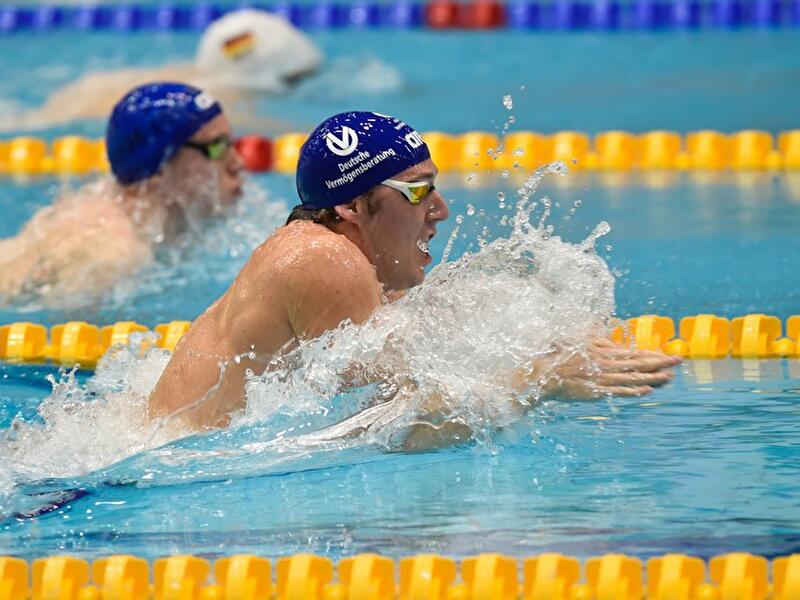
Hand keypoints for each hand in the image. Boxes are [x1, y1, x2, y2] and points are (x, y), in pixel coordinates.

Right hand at [533, 338, 681, 399]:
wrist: (545, 375)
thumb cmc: (561, 358)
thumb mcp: (579, 343)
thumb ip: (596, 340)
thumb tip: (607, 336)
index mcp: (603, 352)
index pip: (632, 352)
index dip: (651, 353)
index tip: (666, 353)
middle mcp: (606, 364)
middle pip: (637, 363)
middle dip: (659, 362)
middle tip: (678, 361)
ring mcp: (602, 378)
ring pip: (633, 377)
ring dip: (653, 377)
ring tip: (669, 377)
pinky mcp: (597, 391)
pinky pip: (619, 391)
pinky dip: (633, 391)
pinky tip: (647, 391)